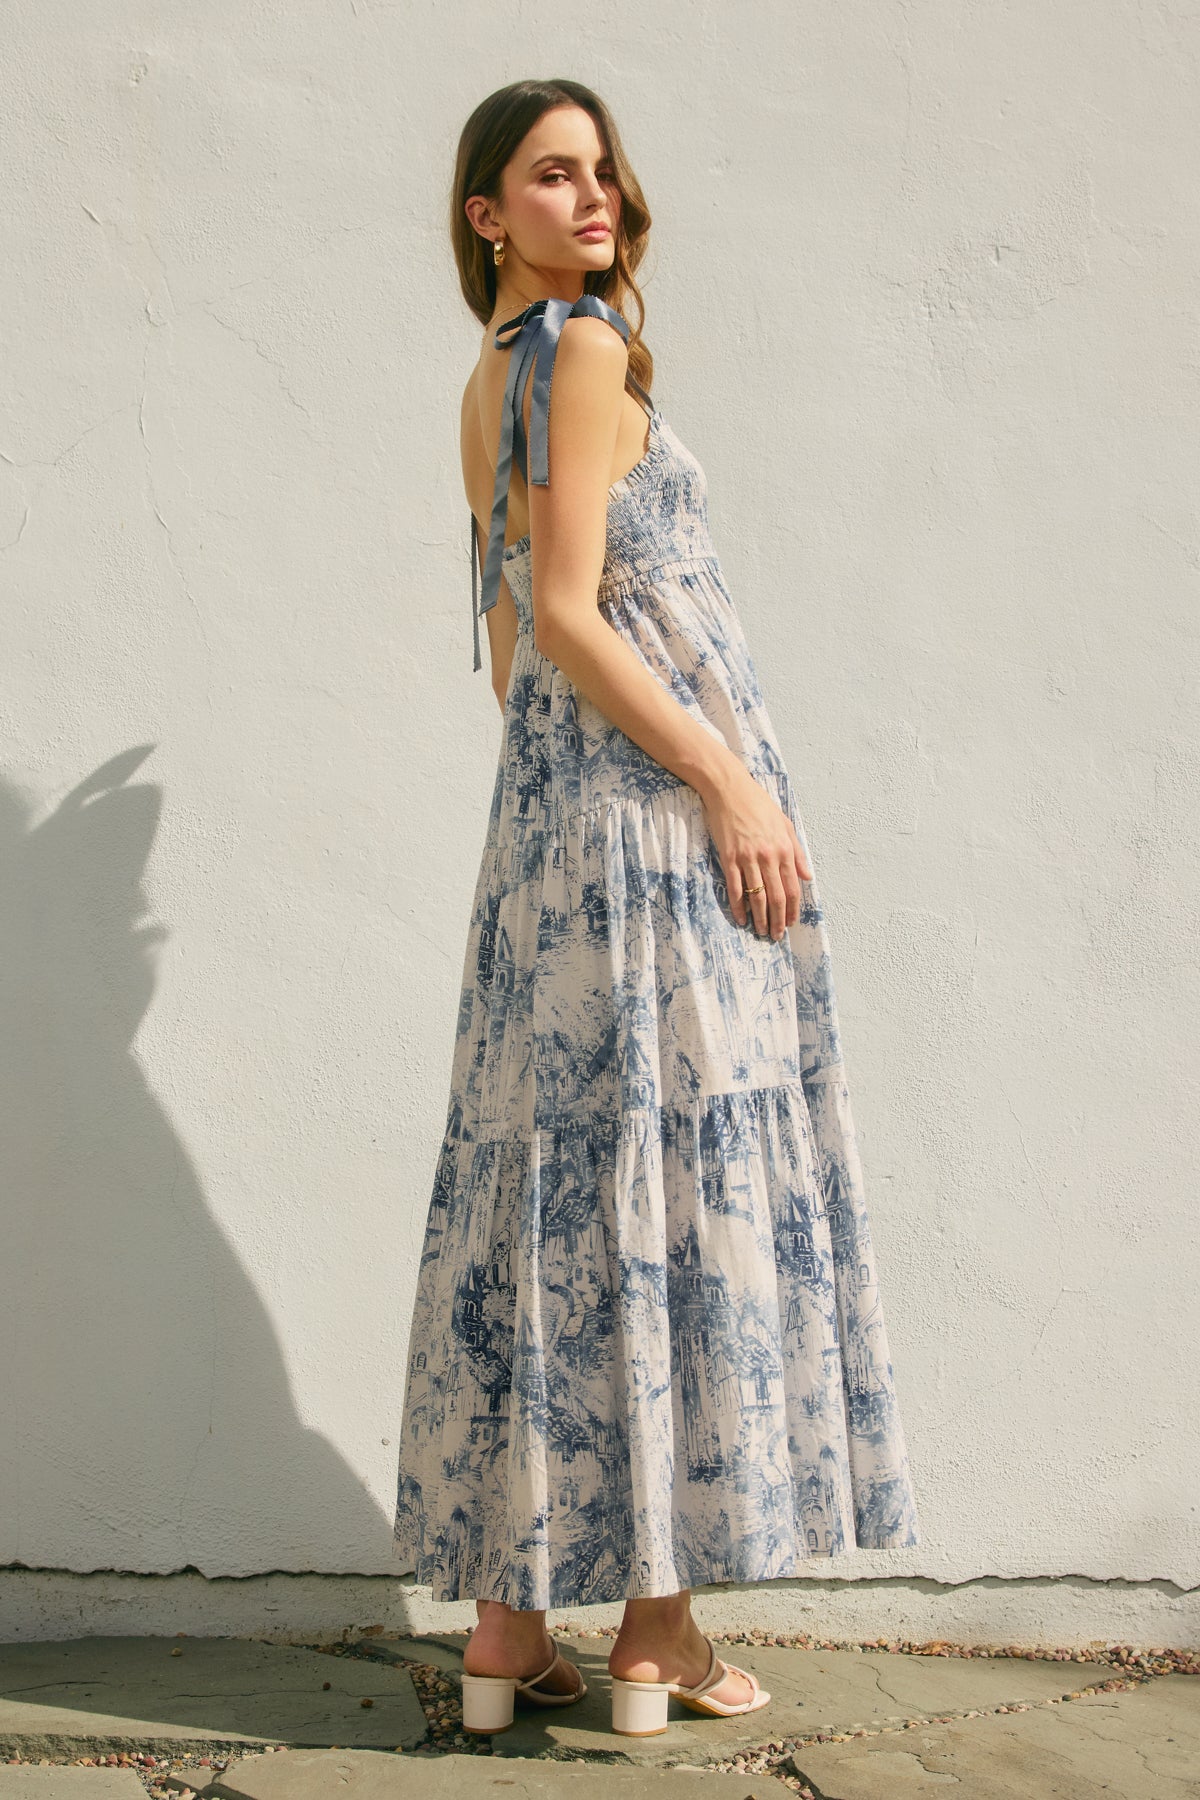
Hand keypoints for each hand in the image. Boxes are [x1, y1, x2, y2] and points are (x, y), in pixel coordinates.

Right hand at [700, 764, 813, 939]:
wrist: (730, 789)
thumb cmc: (758, 804)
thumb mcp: (785, 824)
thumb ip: (798, 852)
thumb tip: (808, 876)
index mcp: (785, 849)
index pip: (792, 887)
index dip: (792, 909)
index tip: (790, 923)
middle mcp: (769, 856)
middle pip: (776, 897)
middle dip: (777, 920)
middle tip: (776, 936)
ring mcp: (748, 858)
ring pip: (757, 896)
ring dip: (760, 918)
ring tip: (760, 932)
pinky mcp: (729, 857)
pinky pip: (735, 887)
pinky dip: (738, 906)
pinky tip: (741, 918)